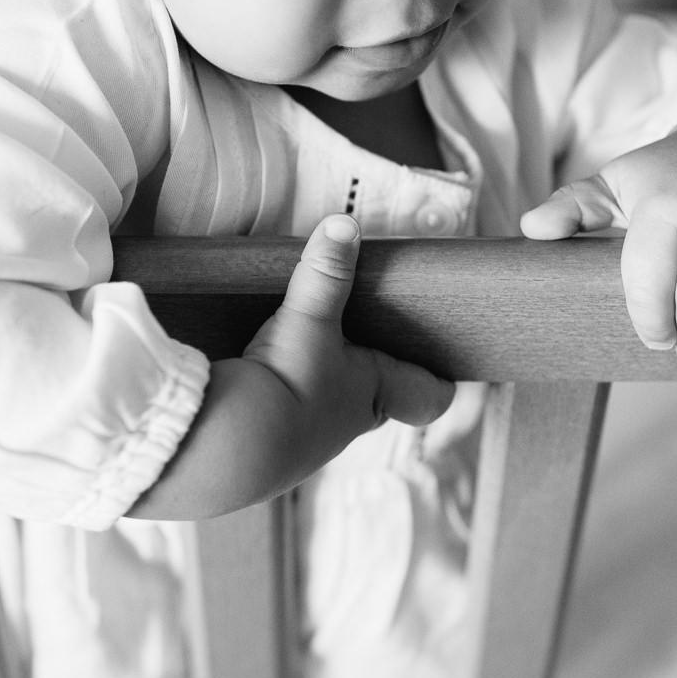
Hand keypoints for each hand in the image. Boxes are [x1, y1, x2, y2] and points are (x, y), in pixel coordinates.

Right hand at [128, 214, 453, 518]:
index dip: (440, 382)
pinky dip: (278, 404)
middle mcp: (349, 424)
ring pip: (329, 413)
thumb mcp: (310, 318)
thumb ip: (326, 273)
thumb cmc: (289, 381)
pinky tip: (259, 383)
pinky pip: (284, 423)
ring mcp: (309, 444)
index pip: (429, 396)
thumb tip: (344, 225)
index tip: (446, 371)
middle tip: (370, 345)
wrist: (230, 443)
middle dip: (375, 376)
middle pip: (378, 401)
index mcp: (376, 393)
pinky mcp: (267, 452)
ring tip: (305, 356)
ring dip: (321, 390)